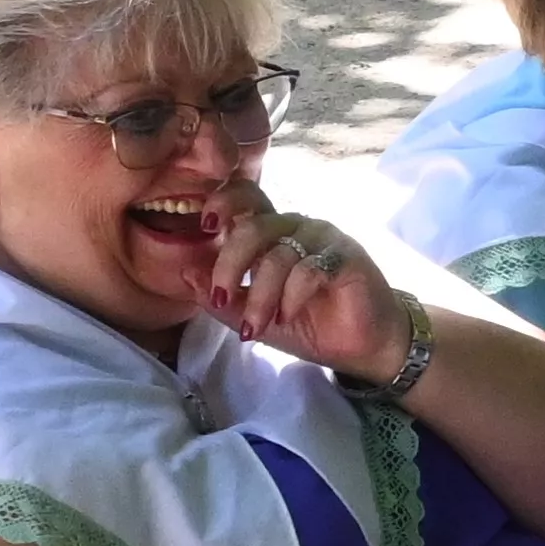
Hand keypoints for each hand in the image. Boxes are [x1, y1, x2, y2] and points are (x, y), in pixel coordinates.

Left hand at [201, 203, 411, 381]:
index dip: (223, 202)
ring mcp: (323, 239)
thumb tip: (184, 272)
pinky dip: (291, 296)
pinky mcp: (346, 256)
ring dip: (260, 294)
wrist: (360, 346)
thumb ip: (220, 296)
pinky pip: (308, 268)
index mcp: (273, 234)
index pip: (247, 198)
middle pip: (253, 225)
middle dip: (229, 265)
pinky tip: (288, 316)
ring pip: (278, 253)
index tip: (205, 226)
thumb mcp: (252, 316)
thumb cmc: (308, 325)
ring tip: (257, 326)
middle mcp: (297, 228)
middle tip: (221, 297)